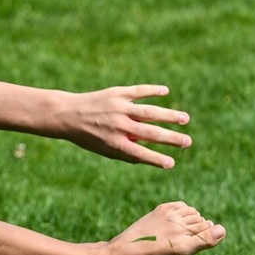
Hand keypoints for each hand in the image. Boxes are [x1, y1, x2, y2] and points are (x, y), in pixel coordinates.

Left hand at [62, 85, 191, 167]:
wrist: (67, 115)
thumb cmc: (88, 136)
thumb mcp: (103, 149)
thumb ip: (125, 153)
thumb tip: (150, 158)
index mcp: (114, 143)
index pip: (140, 154)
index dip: (156, 160)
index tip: (171, 163)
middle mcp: (118, 126)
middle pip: (150, 134)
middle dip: (171, 139)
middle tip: (188, 142)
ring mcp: (118, 109)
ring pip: (149, 112)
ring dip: (169, 115)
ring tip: (185, 119)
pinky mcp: (116, 94)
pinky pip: (138, 91)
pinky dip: (152, 90)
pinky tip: (165, 91)